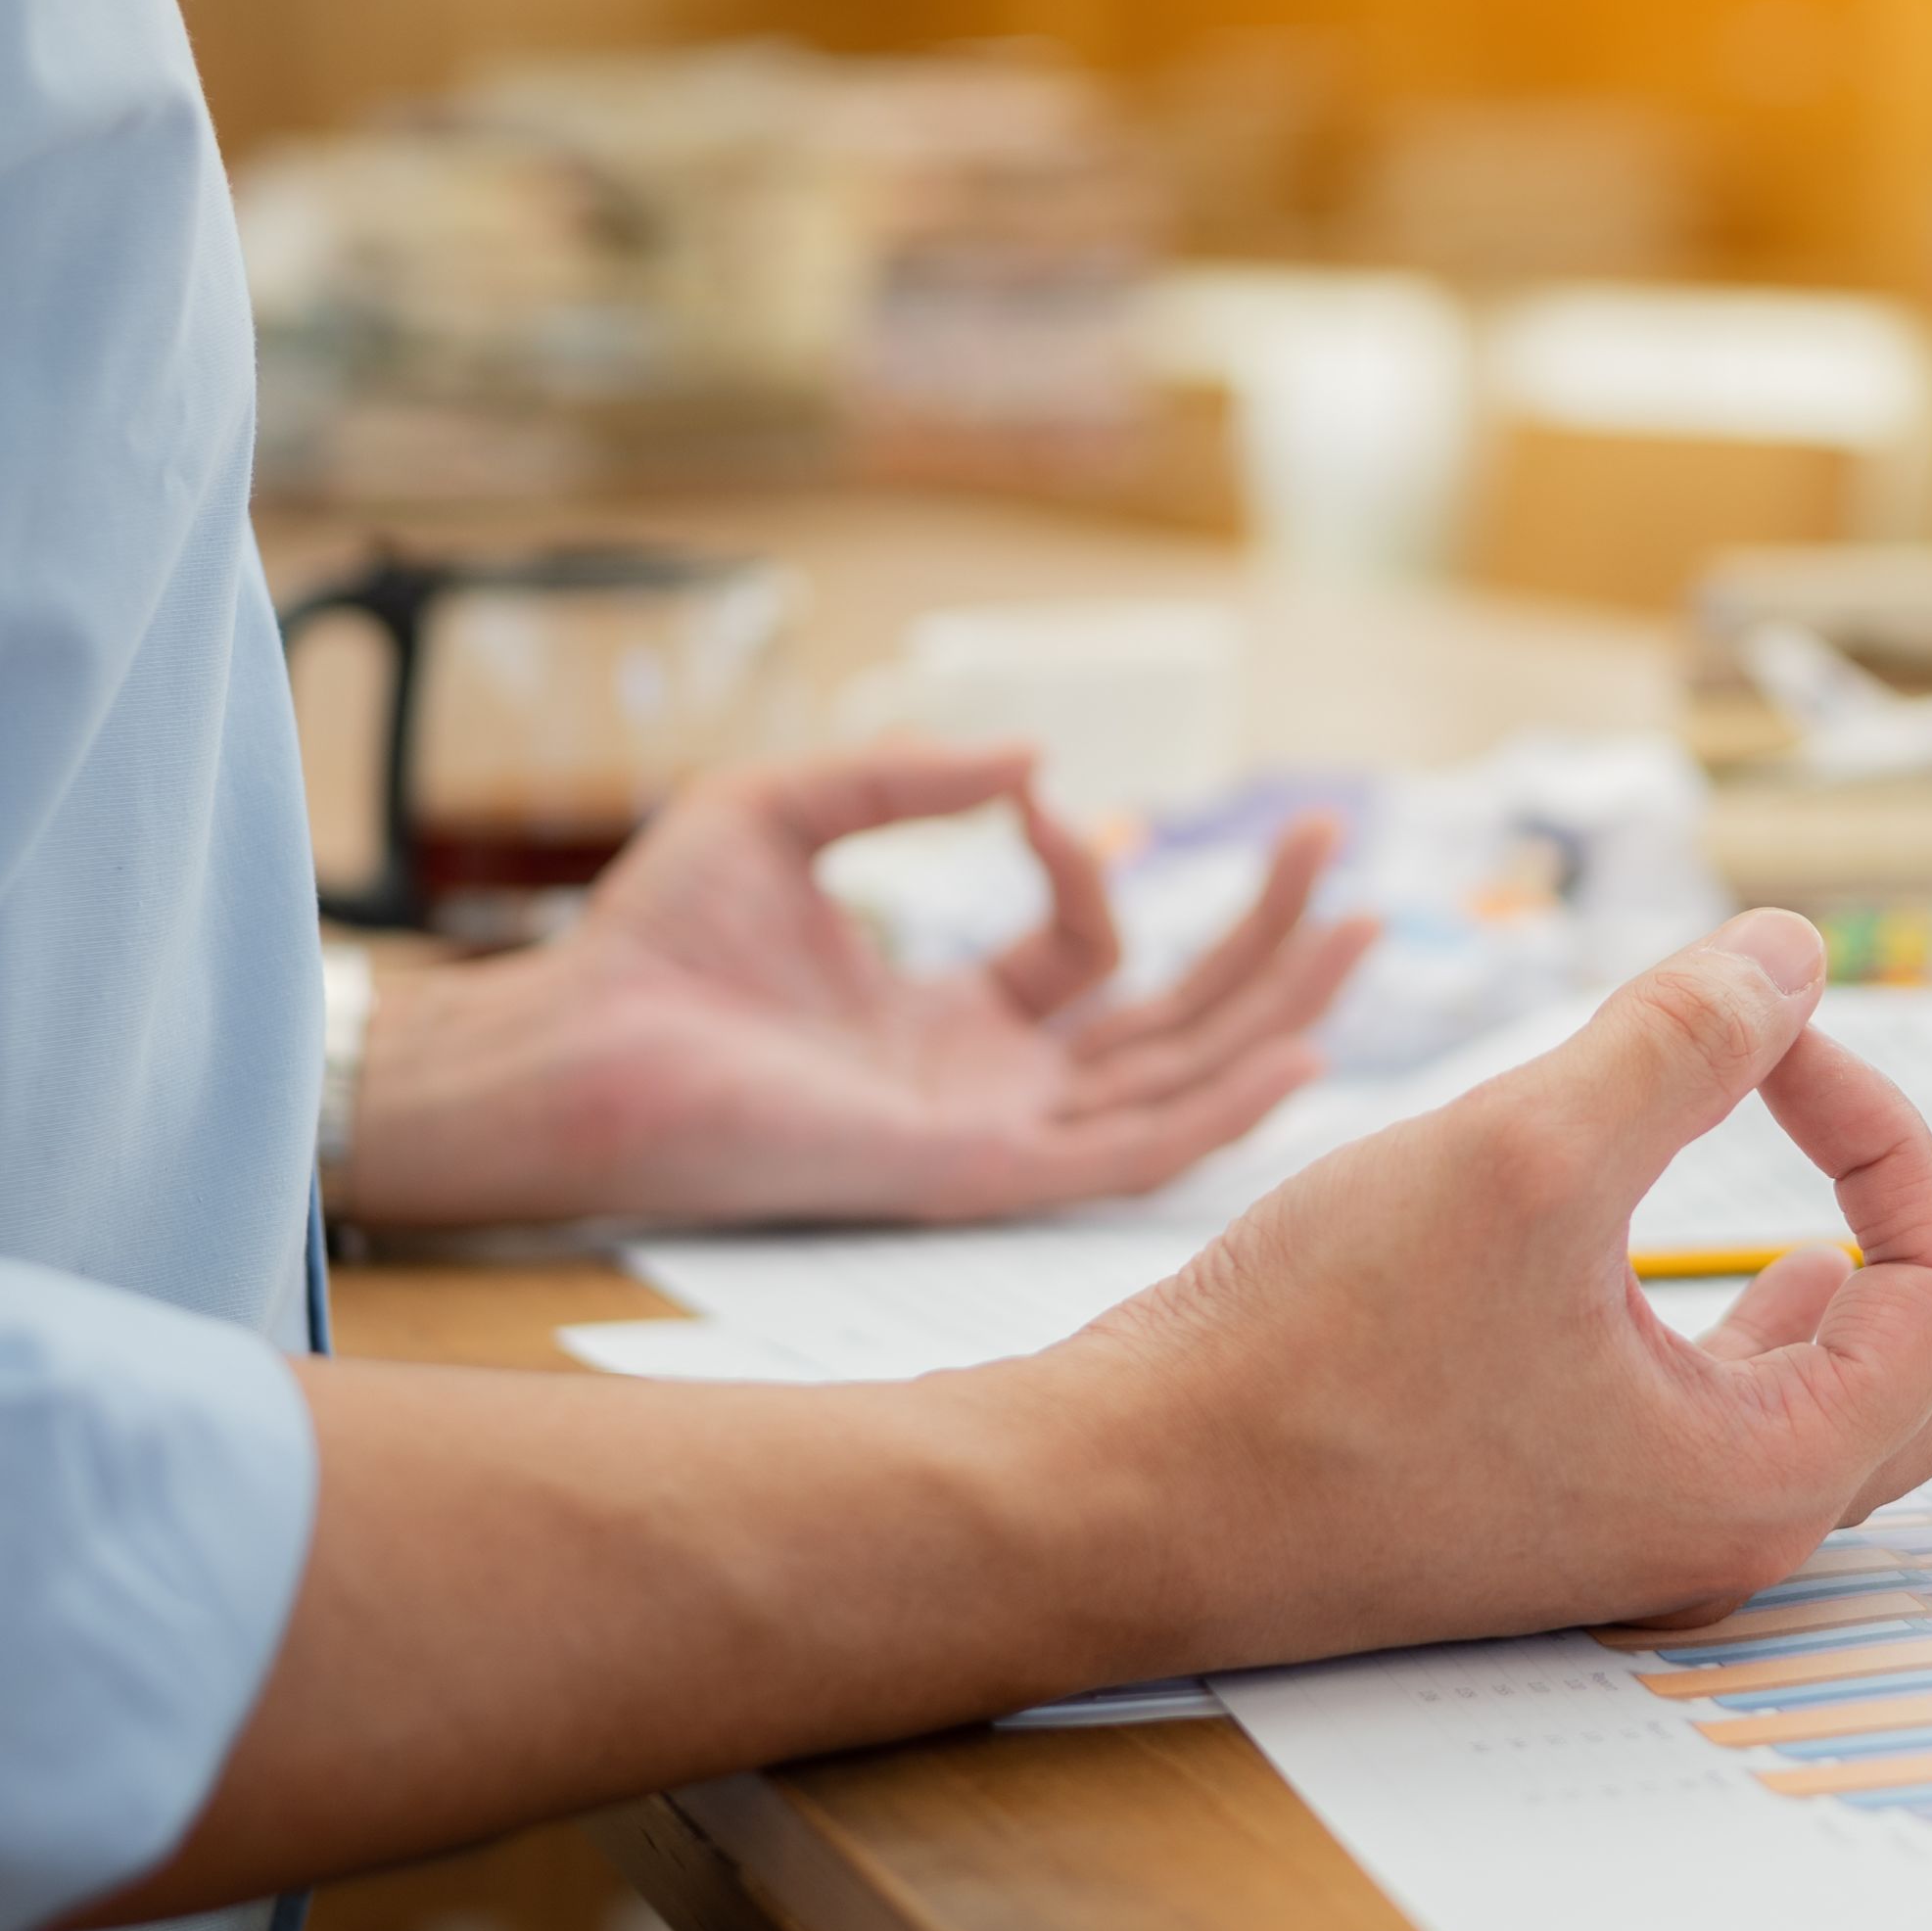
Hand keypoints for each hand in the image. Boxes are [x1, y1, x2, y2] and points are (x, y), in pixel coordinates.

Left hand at [331, 742, 1374, 1228]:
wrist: (570, 1040)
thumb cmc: (649, 944)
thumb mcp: (783, 809)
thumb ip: (905, 777)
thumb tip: (1034, 762)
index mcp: (953, 1021)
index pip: (1083, 953)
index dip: (1086, 866)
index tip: (1030, 800)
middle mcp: (991, 1087)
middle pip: (1172, 1019)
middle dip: (1264, 935)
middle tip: (1335, 840)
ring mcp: (992, 1132)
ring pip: (1179, 1079)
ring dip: (1277, 1003)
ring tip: (1362, 920)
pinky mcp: (977, 1168)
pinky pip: (1129, 1151)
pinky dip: (1221, 1108)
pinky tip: (1298, 1050)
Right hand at [1047, 909, 1931, 1667]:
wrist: (1116, 1502)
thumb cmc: (1306, 1359)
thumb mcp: (1520, 1158)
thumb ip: (1678, 1041)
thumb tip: (1792, 950)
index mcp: (1764, 1473)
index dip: (1886, 1123)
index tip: (1769, 1027)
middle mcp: (1735, 1519)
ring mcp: (1652, 1516)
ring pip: (1864, 1392)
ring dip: (1931, 1274)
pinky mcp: (1568, 1491)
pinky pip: (1749, 1402)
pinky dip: (1797, 1311)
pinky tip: (1787, 1264)